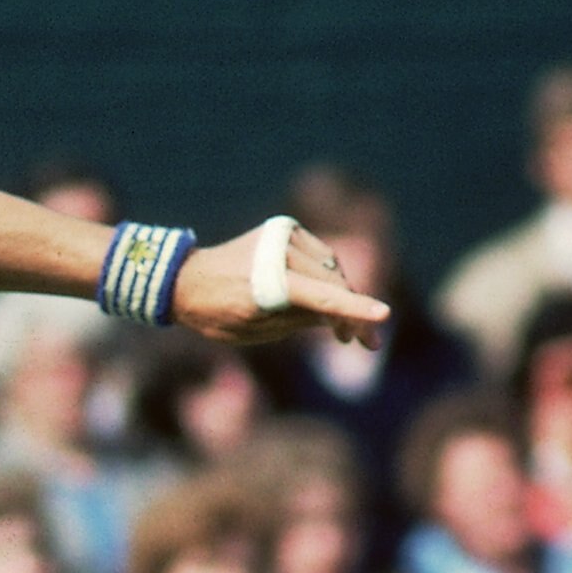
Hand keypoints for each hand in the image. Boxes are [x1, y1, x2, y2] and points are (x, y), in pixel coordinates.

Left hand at [172, 222, 388, 349]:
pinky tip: (326, 303)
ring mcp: (283, 235)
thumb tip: (338, 314)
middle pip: (333, 283)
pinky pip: (320, 256)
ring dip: (342, 296)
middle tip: (369, 343)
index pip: (322, 297)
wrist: (187, 278)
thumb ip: (300, 321)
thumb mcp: (257, 331)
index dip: (354, 310)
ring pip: (331, 269)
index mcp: (268, 282)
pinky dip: (327, 277)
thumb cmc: (218, 314)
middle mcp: (278, 251)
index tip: (383, 315)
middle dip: (353, 313)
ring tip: (345, 332)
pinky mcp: (286, 229)